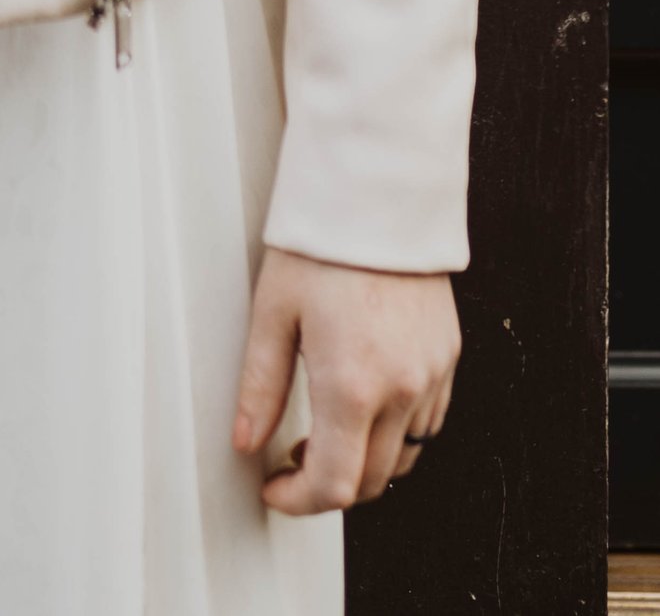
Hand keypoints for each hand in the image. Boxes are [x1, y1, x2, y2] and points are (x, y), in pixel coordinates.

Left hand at [234, 247, 459, 511]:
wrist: (378, 192)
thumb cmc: (319, 244)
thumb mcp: (272, 311)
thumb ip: (260, 386)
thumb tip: (245, 442)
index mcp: (351, 386)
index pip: (334, 485)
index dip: (299, 501)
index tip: (274, 489)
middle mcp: (400, 391)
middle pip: (372, 481)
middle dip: (329, 485)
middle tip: (290, 460)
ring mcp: (431, 376)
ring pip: (406, 457)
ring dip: (366, 462)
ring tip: (326, 431)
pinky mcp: (448, 356)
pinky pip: (428, 422)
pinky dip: (398, 432)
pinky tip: (366, 403)